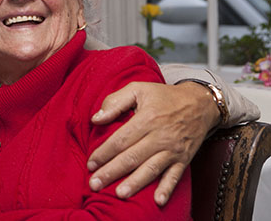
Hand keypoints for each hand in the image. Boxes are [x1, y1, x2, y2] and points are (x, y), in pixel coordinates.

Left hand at [87, 81, 219, 205]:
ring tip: (119, 194)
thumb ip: (115, 102)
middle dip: (112, 172)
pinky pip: (175, 176)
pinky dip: (167, 189)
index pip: (120, 140)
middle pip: (132, 157)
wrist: (200, 103)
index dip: (104, 153)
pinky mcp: (184, 159)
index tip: (90, 164)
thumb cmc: (164, 96)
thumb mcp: (138, 89)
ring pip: (151, 169)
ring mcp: (173, 149)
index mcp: (147, 119)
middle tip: (94, 184)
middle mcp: (160, 136)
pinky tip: (158, 201)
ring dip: (135, 183)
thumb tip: (95, 119)